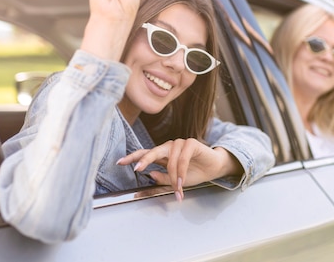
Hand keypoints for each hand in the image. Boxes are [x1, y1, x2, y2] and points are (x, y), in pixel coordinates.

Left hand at [117, 139, 240, 201]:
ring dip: (173, 177)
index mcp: (163, 155)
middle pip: (152, 151)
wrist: (214, 168)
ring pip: (170, 161)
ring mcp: (180, 143)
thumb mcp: (175, 181)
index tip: (119, 162)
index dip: (132, 157)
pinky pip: (182, 159)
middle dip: (144, 160)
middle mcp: (169, 147)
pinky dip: (181, 172)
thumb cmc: (195, 173)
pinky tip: (182, 181)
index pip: (145, 154)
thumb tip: (150, 175)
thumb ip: (162, 178)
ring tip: (177, 189)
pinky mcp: (191, 143)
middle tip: (137, 169)